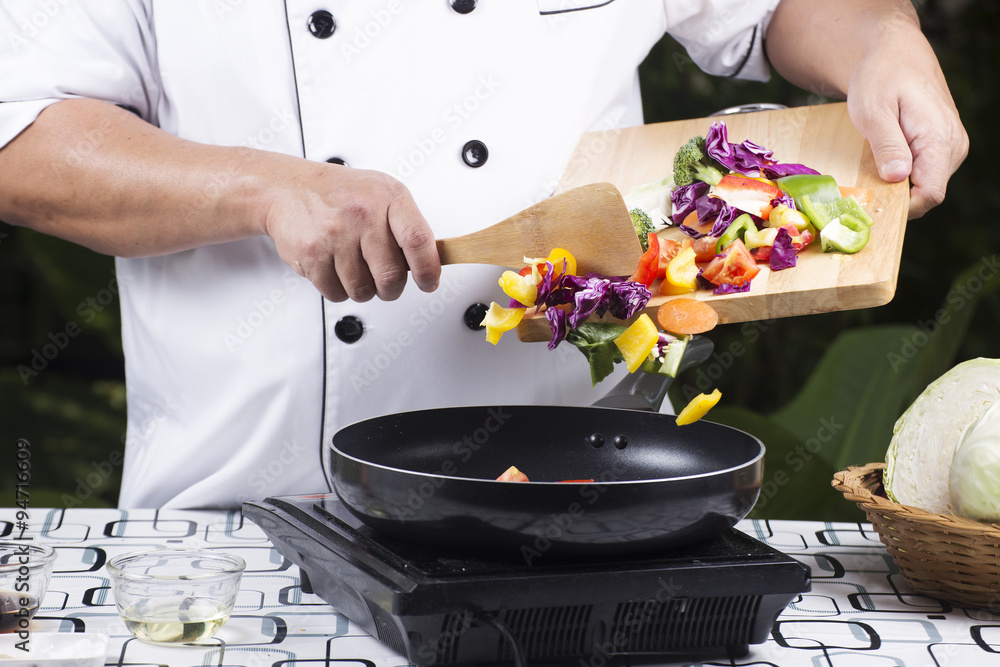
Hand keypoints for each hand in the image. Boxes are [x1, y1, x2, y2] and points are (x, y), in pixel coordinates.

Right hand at [263, 164, 440, 301]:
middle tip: (385, 280)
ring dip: (362, 289)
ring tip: (355, 267)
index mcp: (387, 197)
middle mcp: (362, 213)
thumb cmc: (340, 193)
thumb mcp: (382, 194)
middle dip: (391, 288)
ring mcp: (335, 234)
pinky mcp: (312, 253)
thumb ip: (407, 225)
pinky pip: (336, 292)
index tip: (428, 282)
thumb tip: (430, 263)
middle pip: (391, 276)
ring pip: (363, 290)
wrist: (288, 187)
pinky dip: (338, 289)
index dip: (428, 270)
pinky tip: (335, 267)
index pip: (418, 240)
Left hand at [844, 21, 967, 218]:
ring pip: (926, 184)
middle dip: (897, 197)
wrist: (896, 53)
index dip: (903, 208)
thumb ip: (887, 145)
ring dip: (899, 185)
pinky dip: (903, 174)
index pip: (931, 193)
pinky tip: (884, 161)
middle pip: (928, 192)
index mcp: (940, 138)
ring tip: (873, 167)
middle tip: (864, 188)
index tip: (872, 204)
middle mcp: (953, 146)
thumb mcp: (873, 110)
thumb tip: (899, 178)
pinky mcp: (942, 145)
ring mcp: (951, 146)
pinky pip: (925, 172)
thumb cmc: (881, 77)